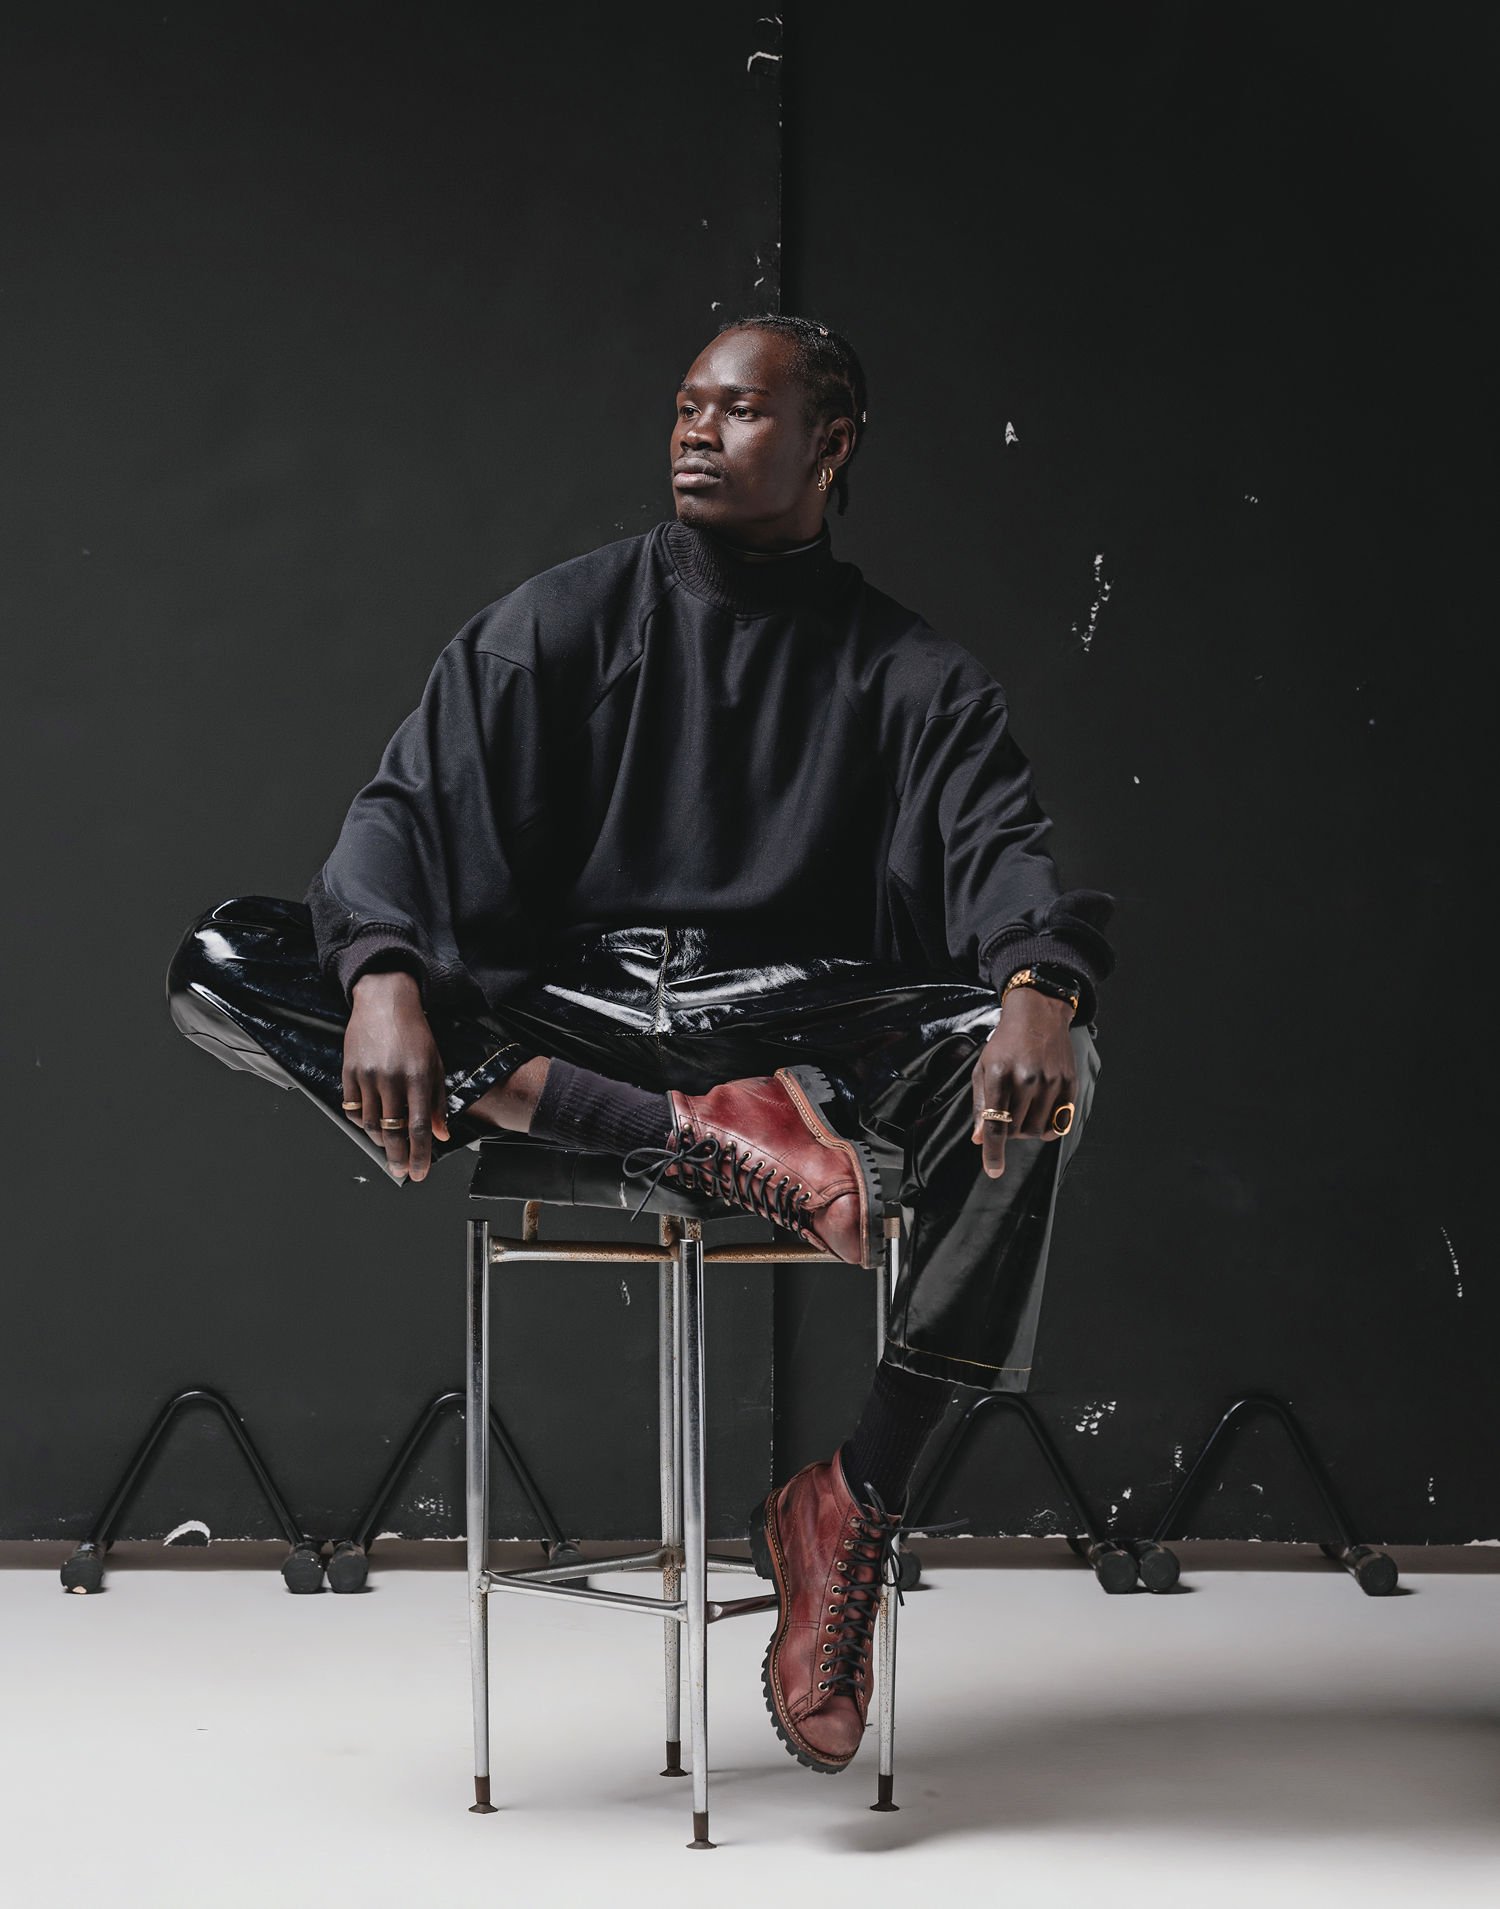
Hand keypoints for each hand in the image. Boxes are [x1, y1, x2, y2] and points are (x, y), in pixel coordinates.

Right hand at [343, 970, 450, 1182]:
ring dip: (380, 1141)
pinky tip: (371, 1126)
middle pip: (392, 1131)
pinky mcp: (349, 1071)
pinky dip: (362, 1122)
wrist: (385, 1000)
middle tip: (401, 1171)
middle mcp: (392, 1078)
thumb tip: (441, 1134)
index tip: (419, 1172)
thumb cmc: (415, 1032)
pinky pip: (353, 1107)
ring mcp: (367, 1075)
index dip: (420, 1154)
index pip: (419, 1127)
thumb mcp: (436, 1063)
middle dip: (398, 1157)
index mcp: (419, 1077)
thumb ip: (438, 1101)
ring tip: (389, 1148)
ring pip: (371, 1123)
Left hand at [970, 987, 1075, 1178]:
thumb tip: (979, 1140)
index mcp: (999, 1075)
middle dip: (1008, 1131)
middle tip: (1007, 1112)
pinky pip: (1060, 1123)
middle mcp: (1026, 1078)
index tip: (993, 1170)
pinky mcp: (1069, 1082)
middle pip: (1016, 1130)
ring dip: (1027, 1129)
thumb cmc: (1005, 1043)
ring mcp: (1050, 1081)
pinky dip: (1048, 1128)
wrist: (1038, 1014)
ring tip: (1023, 1109)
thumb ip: (980, 1105)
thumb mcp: (983, 1068)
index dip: (994, 1152)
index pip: (996, 1124)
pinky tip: (1041, 1116)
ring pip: (1037, 1130)